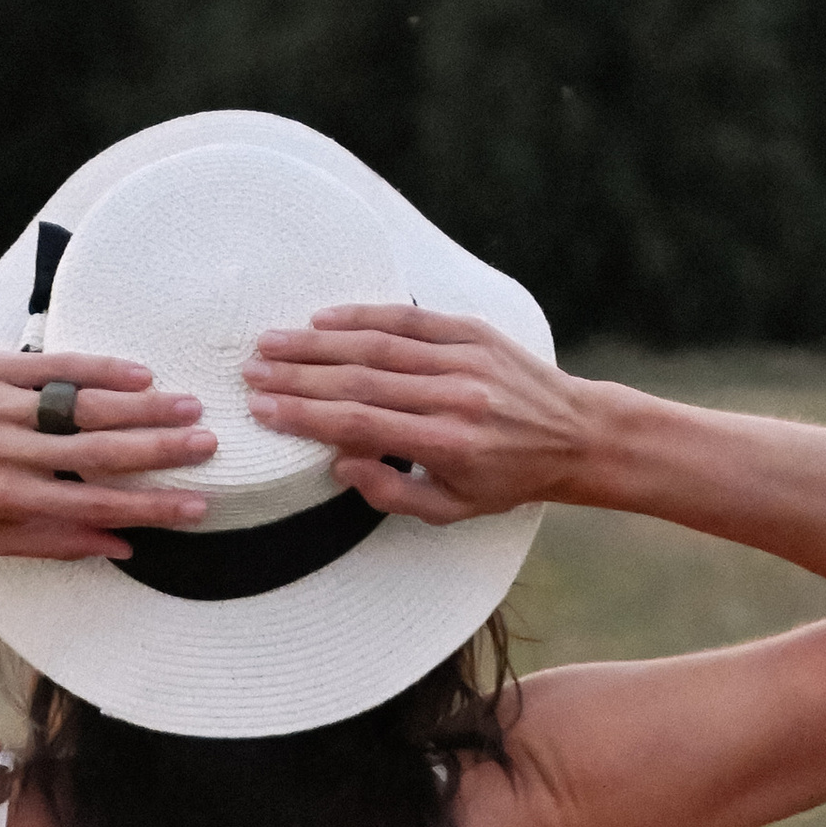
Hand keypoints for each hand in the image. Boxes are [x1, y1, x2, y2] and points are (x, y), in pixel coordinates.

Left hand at [0, 350, 215, 561]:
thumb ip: (55, 542)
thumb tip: (122, 547)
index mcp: (8, 498)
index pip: (95, 506)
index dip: (151, 509)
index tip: (197, 508)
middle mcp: (6, 451)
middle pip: (100, 452)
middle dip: (161, 451)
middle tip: (209, 447)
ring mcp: (0, 404)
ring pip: (84, 406)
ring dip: (143, 407)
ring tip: (191, 407)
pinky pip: (56, 366)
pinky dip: (101, 369)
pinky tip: (141, 375)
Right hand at [241, 307, 587, 524]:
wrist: (574, 434)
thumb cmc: (506, 479)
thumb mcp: (451, 509)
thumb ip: (391, 494)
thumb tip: (339, 464)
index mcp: (445, 446)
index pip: (360, 425)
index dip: (305, 416)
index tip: (263, 410)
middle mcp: (453, 397)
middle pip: (359, 381)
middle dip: (298, 376)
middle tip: (251, 372)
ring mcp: (464, 359)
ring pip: (377, 346)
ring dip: (318, 344)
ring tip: (273, 343)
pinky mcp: (473, 332)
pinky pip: (410, 321)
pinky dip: (365, 317)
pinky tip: (325, 319)